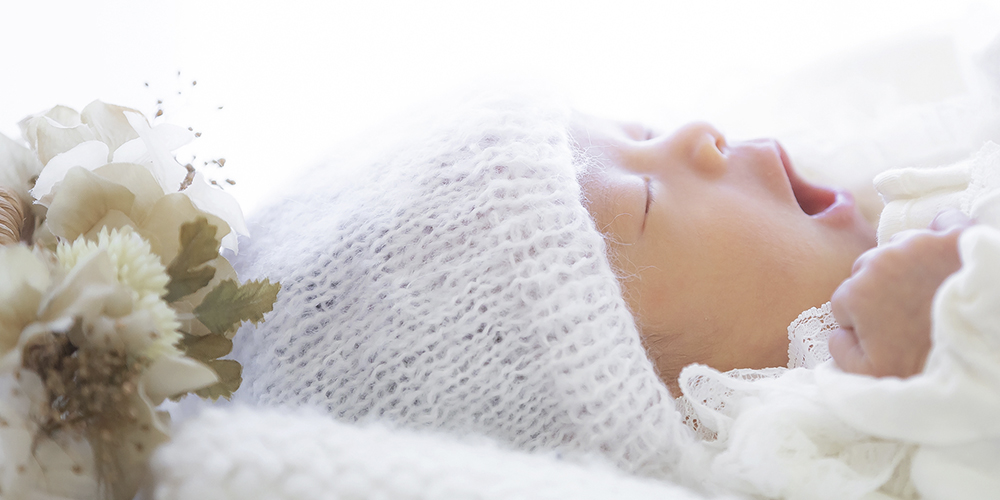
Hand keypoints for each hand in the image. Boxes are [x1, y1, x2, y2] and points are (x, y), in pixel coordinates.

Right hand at [828, 210, 973, 376]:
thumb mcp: (869, 374)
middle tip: (906, 312)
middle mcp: (883, 261)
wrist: (986, 354)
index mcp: (857, 293)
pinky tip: (947, 255)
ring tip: (928, 289)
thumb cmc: (927, 366)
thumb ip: (839, 350)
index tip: (882, 331)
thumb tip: (839, 330)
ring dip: (909, 263)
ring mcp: (922, 245)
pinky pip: (944, 221)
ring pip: (901, 246)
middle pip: (868, 268)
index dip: (861, 319)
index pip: (843, 301)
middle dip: (881, 287)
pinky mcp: (957, 237)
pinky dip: (942, 234)